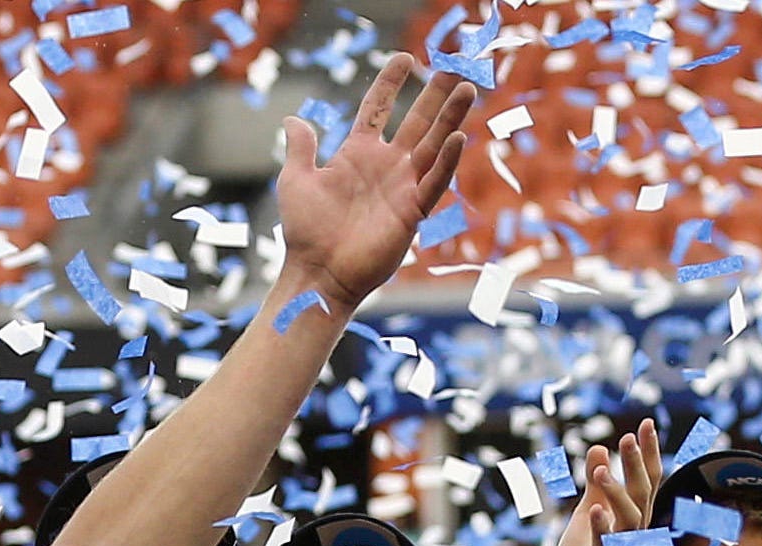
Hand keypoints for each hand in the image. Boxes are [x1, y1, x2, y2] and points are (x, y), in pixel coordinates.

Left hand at [273, 55, 475, 314]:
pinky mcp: (412, 211)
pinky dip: (447, 160)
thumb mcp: (296, 181)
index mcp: (358, 153)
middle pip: (417, 121)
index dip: (390, 83)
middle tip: (455, 67)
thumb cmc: (305, 231)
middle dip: (435, 93)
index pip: (377, 109)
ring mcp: (402, 186)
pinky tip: (457, 137)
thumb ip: (300, 149)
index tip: (405, 57)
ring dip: (450, 118)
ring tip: (467, 89)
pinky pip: (434, 181)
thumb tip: (293, 119)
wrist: (317, 272)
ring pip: (433, 145)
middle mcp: (386, 165)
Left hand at [546, 421, 661, 545]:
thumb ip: (595, 487)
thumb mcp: (587, 518)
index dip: (646, 454)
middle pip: (642, 497)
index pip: (645, 483)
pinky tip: (595, 510)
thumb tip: (599, 448)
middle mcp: (630, 537)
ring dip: (617, 495)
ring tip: (602, 470)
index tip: (644, 424)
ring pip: (628, 522)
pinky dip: (602, 529)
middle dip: (638, 467)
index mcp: (628, 522)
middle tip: (631, 436)